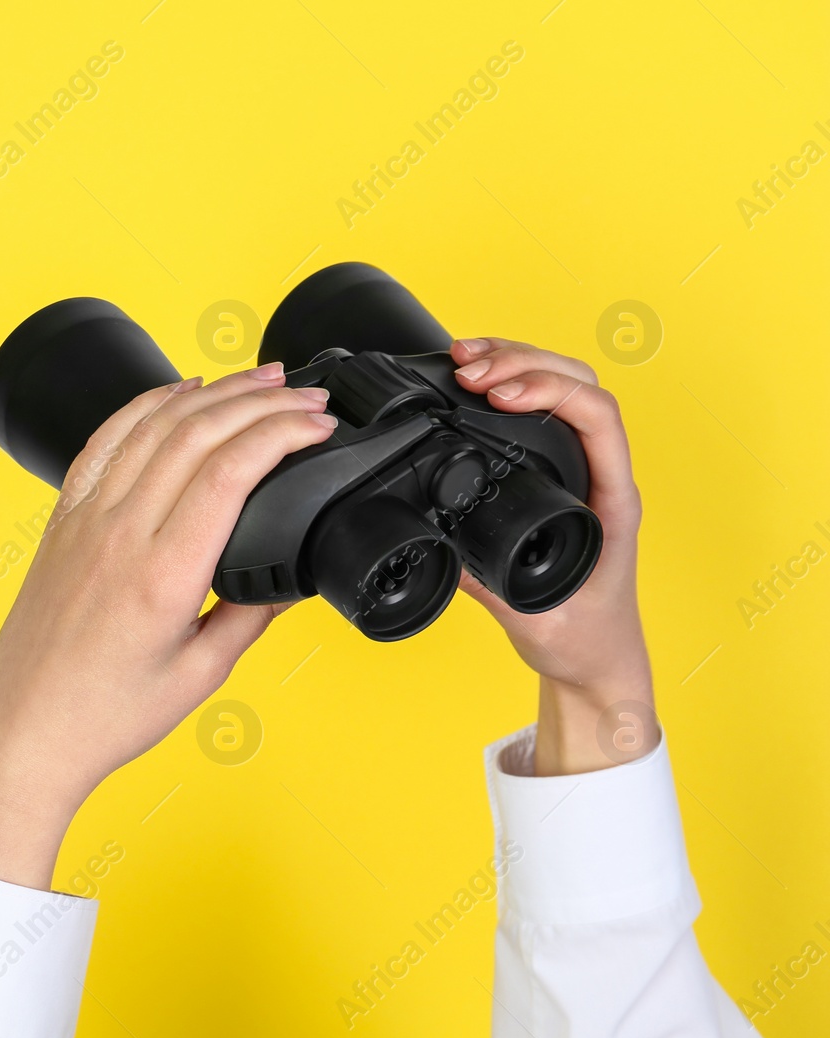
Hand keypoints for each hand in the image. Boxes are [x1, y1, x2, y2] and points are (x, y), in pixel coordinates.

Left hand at [0, 366, 336, 887]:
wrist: (24, 730)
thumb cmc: (102, 714)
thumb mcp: (199, 676)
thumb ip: (250, 618)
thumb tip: (288, 580)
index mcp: (162, 574)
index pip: (229, 470)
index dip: (282, 432)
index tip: (319, 426)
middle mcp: (119, 533)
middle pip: (197, 431)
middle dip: (262, 401)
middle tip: (307, 397)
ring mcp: (85, 519)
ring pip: (153, 424)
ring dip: (212, 392)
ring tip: (260, 380)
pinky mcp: (63, 519)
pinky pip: (106, 439)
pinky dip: (148, 404)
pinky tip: (178, 392)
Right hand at [450, 337, 655, 775]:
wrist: (595, 664)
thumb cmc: (581, 641)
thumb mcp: (533, 616)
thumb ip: (488, 582)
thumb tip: (441, 542)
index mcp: (611, 500)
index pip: (597, 419)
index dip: (550, 392)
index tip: (499, 395)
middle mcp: (601, 475)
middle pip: (579, 384)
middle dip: (522, 362)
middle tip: (468, 369)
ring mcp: (581, 471)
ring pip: (561, 388)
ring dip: (514, 362)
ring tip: (463, 359)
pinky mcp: (556, 474)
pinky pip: (540, 412)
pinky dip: (506, 384)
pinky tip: (472, 381)